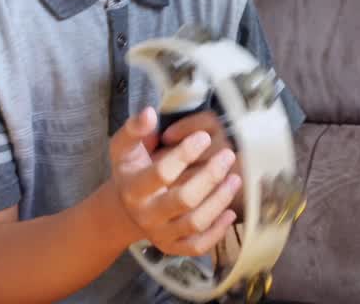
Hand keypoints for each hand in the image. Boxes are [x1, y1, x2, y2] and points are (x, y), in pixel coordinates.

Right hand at [109, 108, 241, 256]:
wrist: (125, 208)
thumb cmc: (131, 170)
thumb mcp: (124, 148)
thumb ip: (134, 129)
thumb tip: (150, 113)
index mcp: (133, 188)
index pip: (162, 173)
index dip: (185, 154)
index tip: (203, 137)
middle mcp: (146, 214)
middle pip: (184, 199)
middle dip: (210, 176)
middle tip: (228, 155)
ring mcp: (160, 233)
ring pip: (195, 223)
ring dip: (220, 201)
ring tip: (235, 179)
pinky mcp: (173, 247)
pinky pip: (198, 245)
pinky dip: (217, 231)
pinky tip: (230, 212)